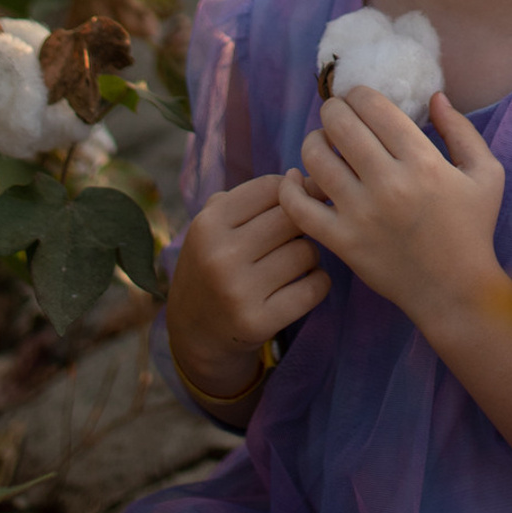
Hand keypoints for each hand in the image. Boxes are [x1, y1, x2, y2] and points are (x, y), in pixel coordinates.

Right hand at [166, 174, 329, 396]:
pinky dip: (317, 283)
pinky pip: (315, 286)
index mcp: (208, 223)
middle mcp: (220, 255)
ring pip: (307, 252)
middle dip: (302, 225)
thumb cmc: (215, 265)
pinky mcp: (259, 321)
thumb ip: (253, 198)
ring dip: (309, 256)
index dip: (292, 192)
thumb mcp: (214, 227)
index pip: (272, 187)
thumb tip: (307, 178)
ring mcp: (238, 291)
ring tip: (291, 265)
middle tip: (293, 238)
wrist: (194, 333)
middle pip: (293, 217)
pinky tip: (301, 286)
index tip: (295, 205)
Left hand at [276, 89, 505, 338]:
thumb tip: (434, 97)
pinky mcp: (342, 241)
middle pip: (339, 124)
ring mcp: (361, 214)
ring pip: (315, 158)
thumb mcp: (486, 174)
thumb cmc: (472, 230)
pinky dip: (288, 187)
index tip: (359, 101)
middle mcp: (388, 183)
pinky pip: (299, 207)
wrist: (455, 292)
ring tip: (323, 145)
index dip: (359, 94)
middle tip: (338, 117)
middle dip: (333, 110)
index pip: (373, 106)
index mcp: (423, 161)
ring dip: (314, 142)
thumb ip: (462, 130)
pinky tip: (296, 178)